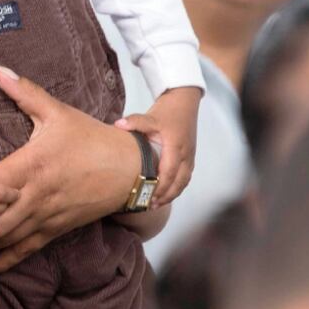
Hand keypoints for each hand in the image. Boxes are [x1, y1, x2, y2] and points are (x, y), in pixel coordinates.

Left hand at [0, 66, 138, 276]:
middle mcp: (36, 196)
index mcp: (32, 166)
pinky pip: (28, 249)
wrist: (131, 170)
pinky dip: (7, 261)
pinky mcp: (57, 228)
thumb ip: (25, 94)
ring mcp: (47, 216)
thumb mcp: (57, 112)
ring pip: (7, 240)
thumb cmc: (92, 139)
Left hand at [114, 86, 200, 205]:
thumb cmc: (166, 111)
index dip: (160, 186)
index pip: (169, 172)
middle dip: (166, 195)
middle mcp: (186, 154)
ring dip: (172, 194)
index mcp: (176, 147)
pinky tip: (166, 193)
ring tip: (156, 204)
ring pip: (184, 181)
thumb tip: (118, 125)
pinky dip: (177, 187)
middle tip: (150, 205)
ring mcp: (190, 156)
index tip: (149, 197)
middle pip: (179, 182)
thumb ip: (135, 121)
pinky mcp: (190, 156)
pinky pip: (186, 177)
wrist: (184, 102)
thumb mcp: (150, 116)